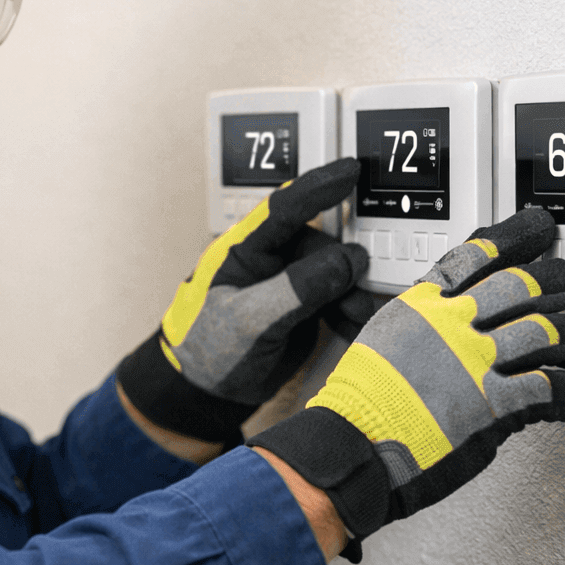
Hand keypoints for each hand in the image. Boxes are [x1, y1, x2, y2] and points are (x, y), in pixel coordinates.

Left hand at [116, 159, 370, 447]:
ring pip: (337, 272)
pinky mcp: (307, 306)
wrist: (208, 393)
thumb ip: (296, 289)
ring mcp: (290, 282)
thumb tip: (345, 261)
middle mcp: (271, 259)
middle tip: (355, 292)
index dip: (318, 186)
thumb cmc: (209, 350)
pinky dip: (351, 311)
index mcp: (245, 249)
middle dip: (345, 266)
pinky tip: (352, 327)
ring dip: (352, 293)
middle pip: (323, 243)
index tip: (351, 171)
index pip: (284, 208)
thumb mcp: (249, 320)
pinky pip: (340, 298)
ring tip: (353, 318)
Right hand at [248, 208, 564, 561]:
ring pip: (549, 331)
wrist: (354, 443)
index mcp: (425, 305)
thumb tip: (447, 314)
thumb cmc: (361, 402)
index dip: (517, 236)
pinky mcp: (496, 406)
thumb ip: (423, 320)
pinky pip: (554, 389)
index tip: (539, 229)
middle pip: (523, 285)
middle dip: (557, 281)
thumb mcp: (384, 337)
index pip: (478, 254)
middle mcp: (453, 325)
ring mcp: (476, 363)